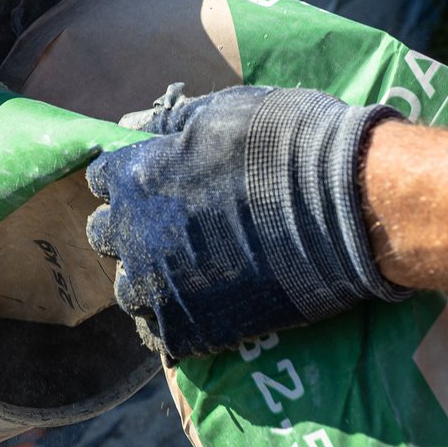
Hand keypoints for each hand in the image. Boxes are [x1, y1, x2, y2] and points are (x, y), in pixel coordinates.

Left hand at [85, 84, 408, 362]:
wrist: (346, 205)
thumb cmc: (287, 144)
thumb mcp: (221, 112)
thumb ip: (169, 122)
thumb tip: (132, 126)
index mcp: (136, 176)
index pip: (102, 178)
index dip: (128, 178)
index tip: (153, 182)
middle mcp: (135, 232)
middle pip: (105, 236)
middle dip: (129, 230)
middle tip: (169, 228)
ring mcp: (160, 284)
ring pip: (128, 290)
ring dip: (148, 281)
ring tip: (185, 275)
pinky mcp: (191, 326)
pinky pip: (160, 334)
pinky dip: (174, 324)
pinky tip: (199, 311)